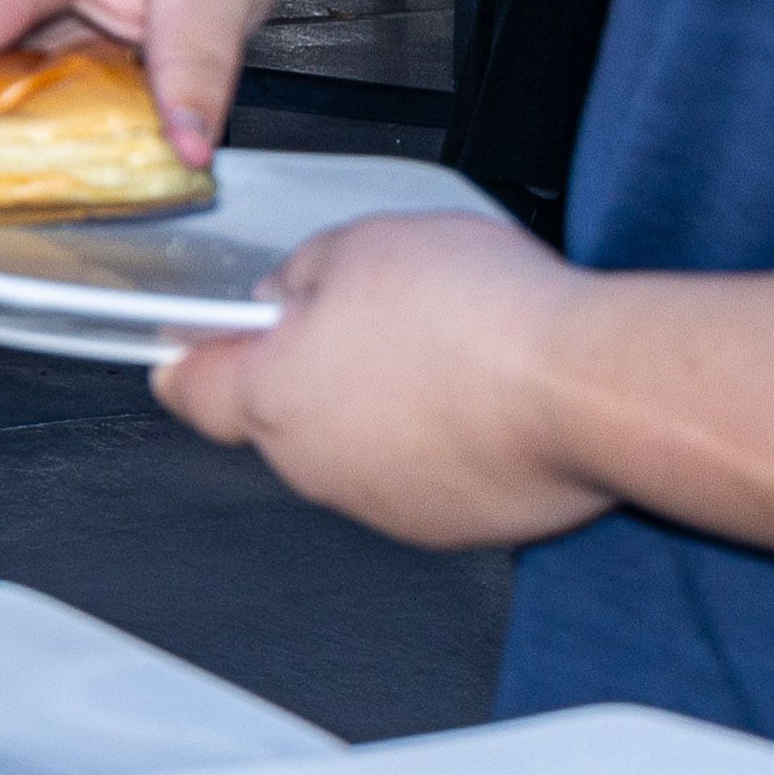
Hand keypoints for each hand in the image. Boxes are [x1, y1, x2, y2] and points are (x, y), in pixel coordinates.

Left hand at [155, 209, 618, 547]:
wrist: (585, 389)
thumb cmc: (478, 315)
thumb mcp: (364, 244)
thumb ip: (303, 275)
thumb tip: (286, 297)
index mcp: (272, 394)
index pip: (192, 391)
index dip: (190, 362)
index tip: (188, 348)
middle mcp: (315, 465)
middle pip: (282, 418)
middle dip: (311, 374)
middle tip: (369, 325)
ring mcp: (383, 506)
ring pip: (355, 451)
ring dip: (379, 413)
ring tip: (441, 359)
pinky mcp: (451, 529)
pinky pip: (420, 480)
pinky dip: (437, 447)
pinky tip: (479, 402)